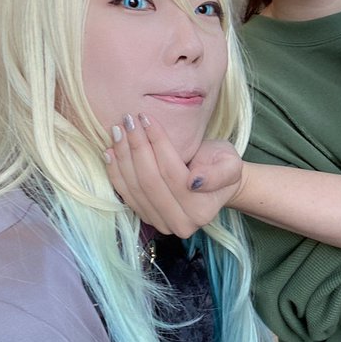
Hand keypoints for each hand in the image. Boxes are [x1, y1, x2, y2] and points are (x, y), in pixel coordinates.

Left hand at [104, 113, 234, 237]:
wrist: (215, 181)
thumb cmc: (222, 165)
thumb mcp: (230, 163)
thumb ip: (217, 174)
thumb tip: (193, 182)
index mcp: (201, 210)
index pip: (172, 173)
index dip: (158, 144)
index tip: (148, 118)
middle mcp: (180, 223)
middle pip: (150, 181)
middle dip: (136, 147)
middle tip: (128, 120)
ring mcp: (161, 224)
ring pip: (135, 188)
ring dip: (123, 157)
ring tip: (117, 131)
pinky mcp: (146, 218)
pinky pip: (125, 195)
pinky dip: (115, 172)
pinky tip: (110, 152)